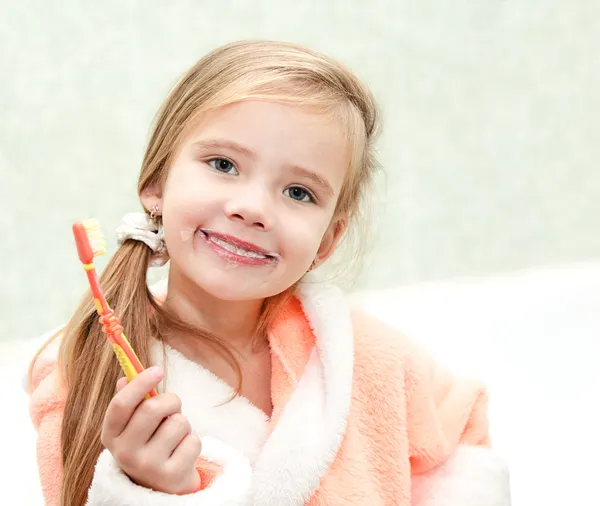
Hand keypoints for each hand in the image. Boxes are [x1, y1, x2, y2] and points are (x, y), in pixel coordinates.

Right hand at [100, 367, 201, 494]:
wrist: (161, 487)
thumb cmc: (149, 445)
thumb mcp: (133, 426)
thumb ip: (131, 403)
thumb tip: (124, 378)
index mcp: (111, 436)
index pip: (120, 404)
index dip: (139, 383)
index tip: (157, 370)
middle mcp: (125, 454)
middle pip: (152, 409)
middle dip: (170, 400)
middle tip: (174, 405)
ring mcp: (148, 467)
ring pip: (178, 423)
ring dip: (183, 423)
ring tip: (175, 436)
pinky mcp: (171, 476)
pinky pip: (193, 441)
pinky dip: (192, 441)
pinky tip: (182, 453)